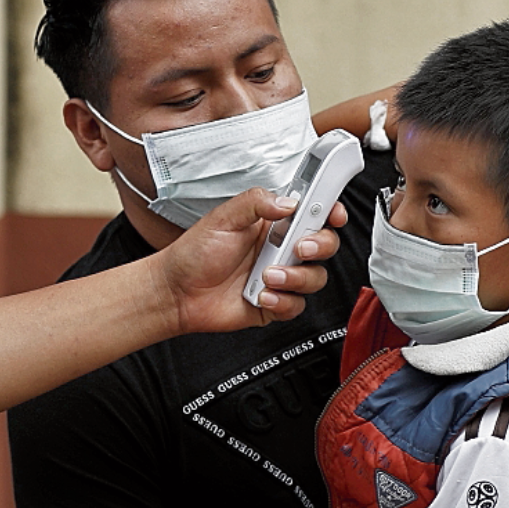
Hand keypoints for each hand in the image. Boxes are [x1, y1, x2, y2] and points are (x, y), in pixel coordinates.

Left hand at [155, 187, 344, 334]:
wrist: (176, 292)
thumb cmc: (194, 253)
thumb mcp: (223, 217)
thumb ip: (256, 203)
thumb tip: (288, 202)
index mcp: (272, 223)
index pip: (312, 213)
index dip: (329, 211)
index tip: (332, 212)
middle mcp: (280, 249)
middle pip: (324, 245)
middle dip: (319, 245)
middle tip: (298, 247)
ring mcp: (280, 277)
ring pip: (315, 277)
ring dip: (295, 277)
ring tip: (266, 275)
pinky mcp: (276, 304)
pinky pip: (297, 305)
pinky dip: (282, 302)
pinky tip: (261, 296)